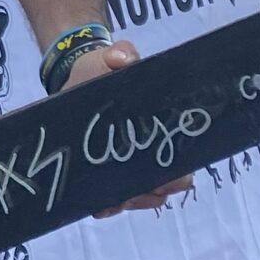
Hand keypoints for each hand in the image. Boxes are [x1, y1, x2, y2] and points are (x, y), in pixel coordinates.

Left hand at [67, 40, 192, 213]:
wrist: (79, 78)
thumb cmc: (102, 70)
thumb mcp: (111, 58)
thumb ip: (121, 54)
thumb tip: (121, 60)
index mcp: (161, 129)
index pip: (180, 165)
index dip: (172, 177)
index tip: (156, 180)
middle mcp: (150, 152)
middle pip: (161, 188)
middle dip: (147, 193)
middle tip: (126, 193)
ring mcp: (129, 165)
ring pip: (140, 197)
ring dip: (127, 201)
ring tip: (109, 200)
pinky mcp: (106, 171)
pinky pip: (113, 198)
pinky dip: (108, 204)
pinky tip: (98, 206)